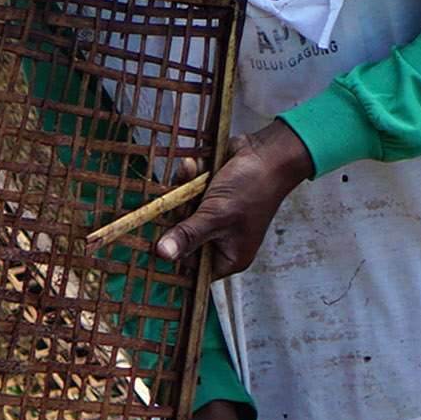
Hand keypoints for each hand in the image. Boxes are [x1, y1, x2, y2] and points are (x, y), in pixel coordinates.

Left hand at [156, 118, 313, 281]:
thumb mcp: (217, 215)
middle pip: (182, 238)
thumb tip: (162, 255)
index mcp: (229, 256)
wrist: (269, 150)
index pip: (193, 269)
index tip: (151, 246)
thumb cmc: (253, 187)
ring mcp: (214, 216)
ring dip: (183, 189)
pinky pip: (187, 191)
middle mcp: (221, 239)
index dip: (173, 259)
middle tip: (182, 200)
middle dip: (178, 214)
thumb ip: (188, 235)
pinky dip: (188, 177)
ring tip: (191, 171)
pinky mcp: (209, 195)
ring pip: (182, 212)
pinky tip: (193, 164)